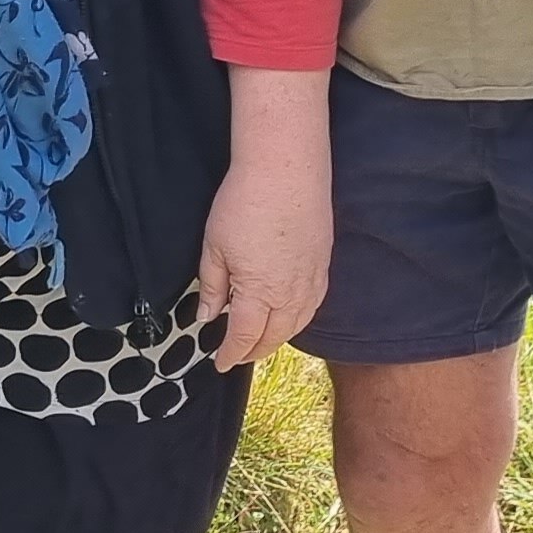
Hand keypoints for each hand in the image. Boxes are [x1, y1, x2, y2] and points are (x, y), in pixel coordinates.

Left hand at [196, 93, 330, 370]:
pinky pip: (313, 304)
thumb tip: (208, 317)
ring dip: (278, 338)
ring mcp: (312, 279)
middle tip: (238, 357)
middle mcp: (291, 293)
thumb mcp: (214, 247)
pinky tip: (290, 316)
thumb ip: (213, 287)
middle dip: (255, 351)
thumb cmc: (244, 204)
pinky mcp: (323, 263)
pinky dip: (299, 318)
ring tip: (261, 342)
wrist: (286, 170)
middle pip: (274, 336)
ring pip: (297, 323)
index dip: (231, 353)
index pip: (245, 336)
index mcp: (259, 293)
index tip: (219, 363)